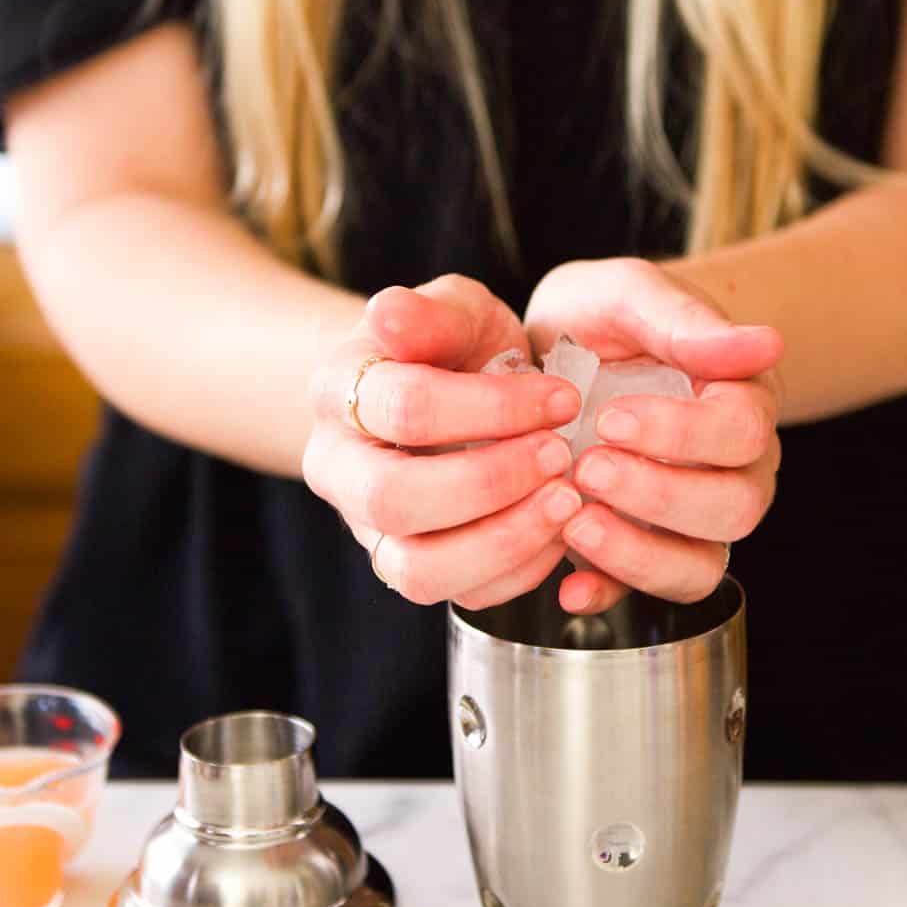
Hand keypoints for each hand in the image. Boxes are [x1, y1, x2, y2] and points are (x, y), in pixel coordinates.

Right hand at [303, 275, 583, 607]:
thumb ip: (431, 312)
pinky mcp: (416, 570)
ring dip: (504, 539)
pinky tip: (559, 529)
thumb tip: (388, 312)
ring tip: (566, 501)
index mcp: (339, 392)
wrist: (450, 393)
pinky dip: (520, 570)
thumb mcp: (453, 309)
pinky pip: (462, 597)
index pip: (404, 407)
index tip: (563, 397)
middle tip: (561, 455)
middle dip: (490, 481)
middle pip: (392, 499)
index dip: (491, 407)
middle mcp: (340, 471)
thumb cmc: (454, 347)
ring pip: (417, 570)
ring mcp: (372, 531)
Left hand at [524, 257, 782, 613]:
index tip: (612, 417)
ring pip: (701, 564)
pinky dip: (610, 592)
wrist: (551, 347)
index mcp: (741, 400)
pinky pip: (646, 592)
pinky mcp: (644, 550)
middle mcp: (733, 469)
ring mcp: (691, 518)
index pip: (743, 431)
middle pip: (734, 507)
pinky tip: (569, 584)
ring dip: (640, 554)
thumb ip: (687, 320)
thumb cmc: (601, 317)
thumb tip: (768, 342)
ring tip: (575, 523)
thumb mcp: (630, 295)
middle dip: (659, 494)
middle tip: (588, 467)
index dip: (682, 433)